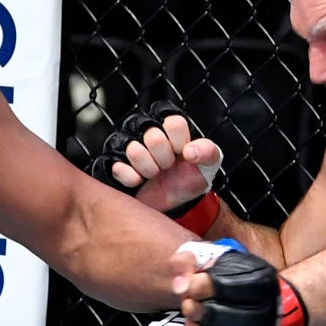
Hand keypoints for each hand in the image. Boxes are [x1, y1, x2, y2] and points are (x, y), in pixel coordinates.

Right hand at [90, 102, 222, 214]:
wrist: (176, 202)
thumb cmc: (190, 177)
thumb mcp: (209, 164)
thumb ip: (208, 151)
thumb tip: (190, 151)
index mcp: (169, 125)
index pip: (173, 122)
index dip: (179, 142)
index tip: (182, 153)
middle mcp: (146, 130)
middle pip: (153, 136)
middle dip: (164, 158)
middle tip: (168, 165)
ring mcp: (129, 146)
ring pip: (134, 150)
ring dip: (149, 168)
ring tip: (154, 173)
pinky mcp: (116, 163)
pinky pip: (117, 167)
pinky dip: (132, 178)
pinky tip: (139, 180)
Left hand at [171, 242, 304, 325]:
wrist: (257, 309)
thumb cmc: (230, 283)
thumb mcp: (210, 261)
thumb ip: (187, 262)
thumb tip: (180, 286)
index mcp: (262, 282)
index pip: (227, 286)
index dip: (201, 287)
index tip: (192, 287)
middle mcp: (269, 315)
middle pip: (226, 317)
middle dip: (199, 312)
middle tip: (189, 307)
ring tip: (193, 324)